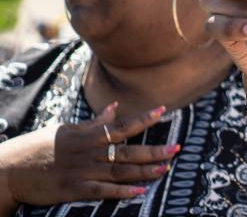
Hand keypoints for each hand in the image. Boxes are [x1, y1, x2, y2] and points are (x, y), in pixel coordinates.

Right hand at [0, 103, 177, 206]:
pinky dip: (121, 191)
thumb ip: (93, 123)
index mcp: (87, 135)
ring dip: (144, 171)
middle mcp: (87, 152)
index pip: (121, 125)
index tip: (165, 111)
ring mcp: (81, 171)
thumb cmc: (38, 148)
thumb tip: (114, 108)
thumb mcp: (66, 130)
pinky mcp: (73, 189)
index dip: (143, 119)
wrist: (9, 170)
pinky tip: (139, 191)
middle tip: (177, 148)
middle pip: (127, 151)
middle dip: (154, 150)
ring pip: (119, 171)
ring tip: (165, 169)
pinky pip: (101, 191)